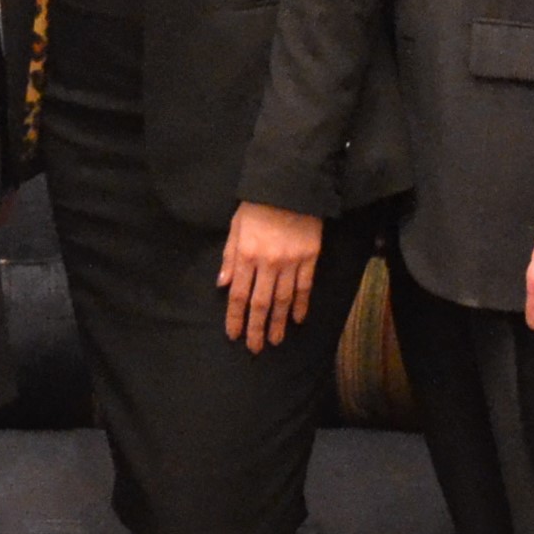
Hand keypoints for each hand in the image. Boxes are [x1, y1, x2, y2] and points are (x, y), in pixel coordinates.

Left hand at [221, 202, 326, 349]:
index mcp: (246, 254)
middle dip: (256, 328)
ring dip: (278, 323)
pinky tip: (298, 319)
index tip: (234, 334)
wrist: (291, 185)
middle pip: (261, 303)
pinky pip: (305, 287)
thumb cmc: (258, 205)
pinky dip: (301, 305)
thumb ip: (229, 257)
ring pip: (283, 300)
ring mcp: (291, 262)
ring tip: (275, 341)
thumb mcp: (235, 226)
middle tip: (255, 348)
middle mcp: (268, 263)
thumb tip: (223, 284)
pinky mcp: (310, 258)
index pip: (239, 295)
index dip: (236, 317)